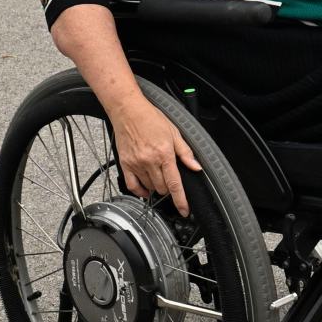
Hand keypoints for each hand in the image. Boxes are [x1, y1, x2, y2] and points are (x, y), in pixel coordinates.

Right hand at [105, 93, 203, 207]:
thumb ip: (185, 152)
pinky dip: (140, 191)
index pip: (175, 184)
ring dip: (156, 186)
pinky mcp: (125, 164)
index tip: (184, 211)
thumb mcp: (174, 132)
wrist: (128, 110)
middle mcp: (150, 161)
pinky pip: (132, 186)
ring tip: (157, 174)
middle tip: (169, 176)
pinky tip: (145, 188)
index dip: (181, 200)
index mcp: (164, 154)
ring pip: (150, 187)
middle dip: (168, 187)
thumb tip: (196, 167)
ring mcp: (136, 164)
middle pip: (162, 188)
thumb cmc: (151, 118)